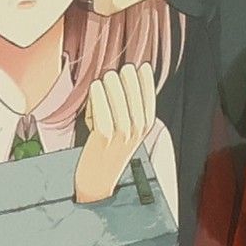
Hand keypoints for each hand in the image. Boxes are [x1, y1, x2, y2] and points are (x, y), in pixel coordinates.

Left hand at [74, 61, 158, 203]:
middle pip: (135, 98)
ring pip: (119, 103)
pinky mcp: (104, 139)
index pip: (150, 99)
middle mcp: (136, 131)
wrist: (96, 179)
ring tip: (105, 77)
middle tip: (120, 70)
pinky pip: (103, 113)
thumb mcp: (123, 127)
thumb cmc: (105, 147)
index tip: (142, 67)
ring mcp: (121, 135)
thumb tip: (120, 77)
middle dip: (128, 80)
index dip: (147, 81)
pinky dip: (99, 98)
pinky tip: (95, 87)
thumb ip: (126, 107)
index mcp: (145, 127)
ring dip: (112, 86)